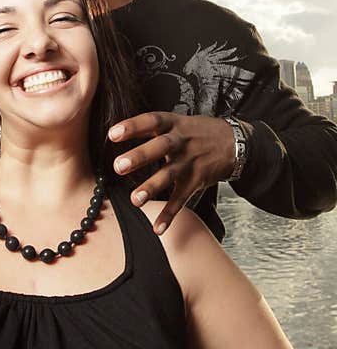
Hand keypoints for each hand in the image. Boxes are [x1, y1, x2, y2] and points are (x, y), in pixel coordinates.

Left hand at [108, 112, 235, 234]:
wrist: (235, 142)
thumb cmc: (196, 131)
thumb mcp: (176, 121)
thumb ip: (149, 127)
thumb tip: (113, 132)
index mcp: (173, 124)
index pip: (152, 121)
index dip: (133, 126)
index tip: (112, 134)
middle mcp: (181, 142)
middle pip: (160, 147)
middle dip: (139, 157)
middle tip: (118, 166)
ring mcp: (190, 162)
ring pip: (169, 175)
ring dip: (151, 187)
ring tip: (135, 200)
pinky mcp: (196, 181)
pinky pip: (181, 199)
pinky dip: (169, 215)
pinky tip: (157, 228)